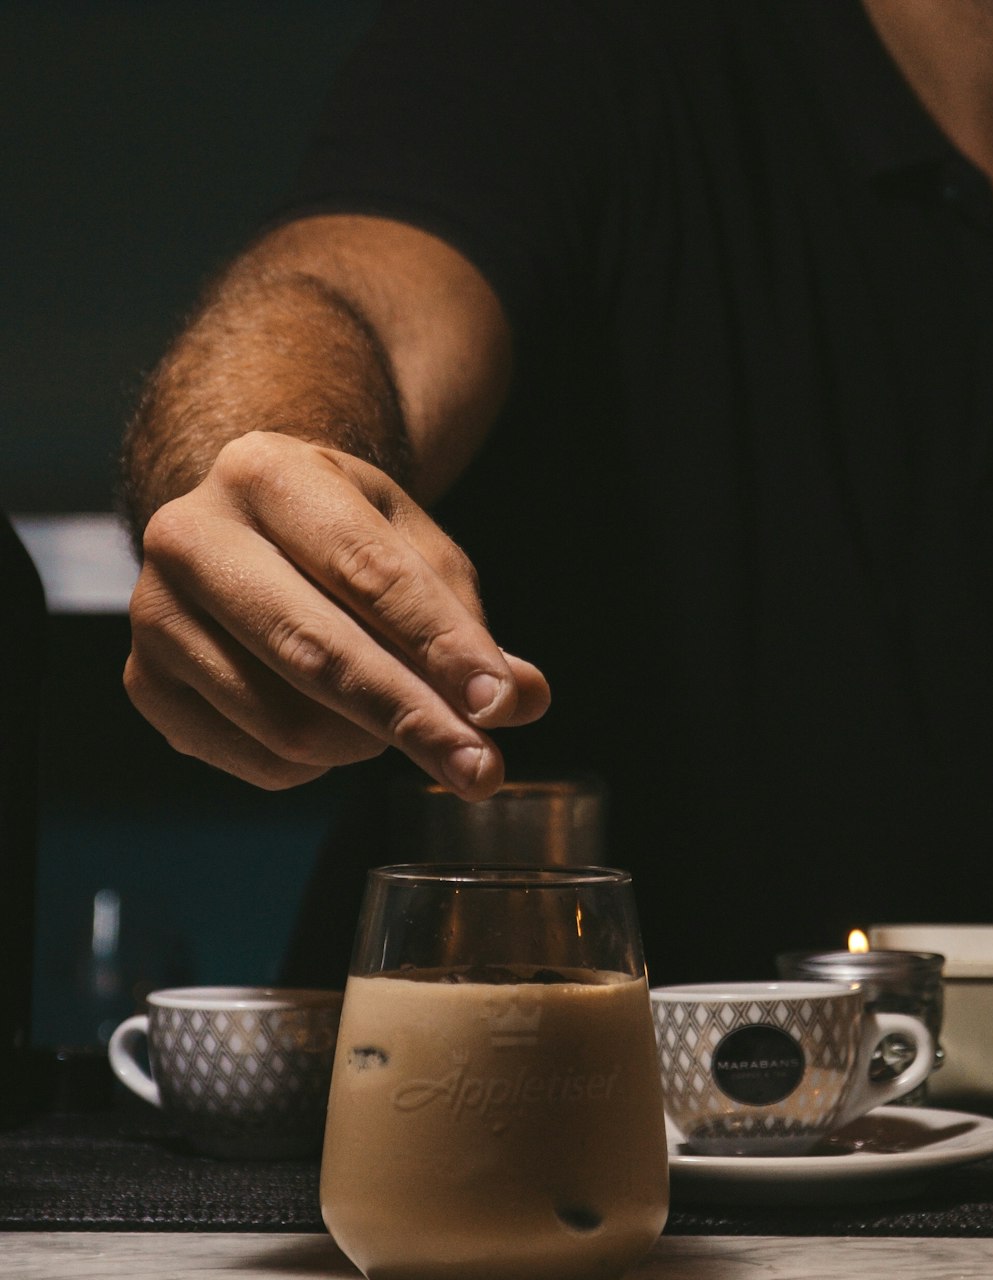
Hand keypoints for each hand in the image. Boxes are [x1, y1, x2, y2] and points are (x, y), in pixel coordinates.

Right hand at [124, 431, 549, 794]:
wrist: (246, 531)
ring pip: (287, 723)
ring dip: (366, 741)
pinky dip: (320, 764)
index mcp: (265, 472)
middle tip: (484, 771)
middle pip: (315, 651)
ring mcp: (153, 615)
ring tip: (393, 714)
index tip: (501, 706)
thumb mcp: (414, 552)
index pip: (366, 571)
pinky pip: (260, 762)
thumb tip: (524, 699)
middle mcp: (189, 536)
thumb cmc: (343, 539)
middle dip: (411, 720)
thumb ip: (467, 625)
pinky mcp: (146, 686)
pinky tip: (329, 722)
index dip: (440, 645)